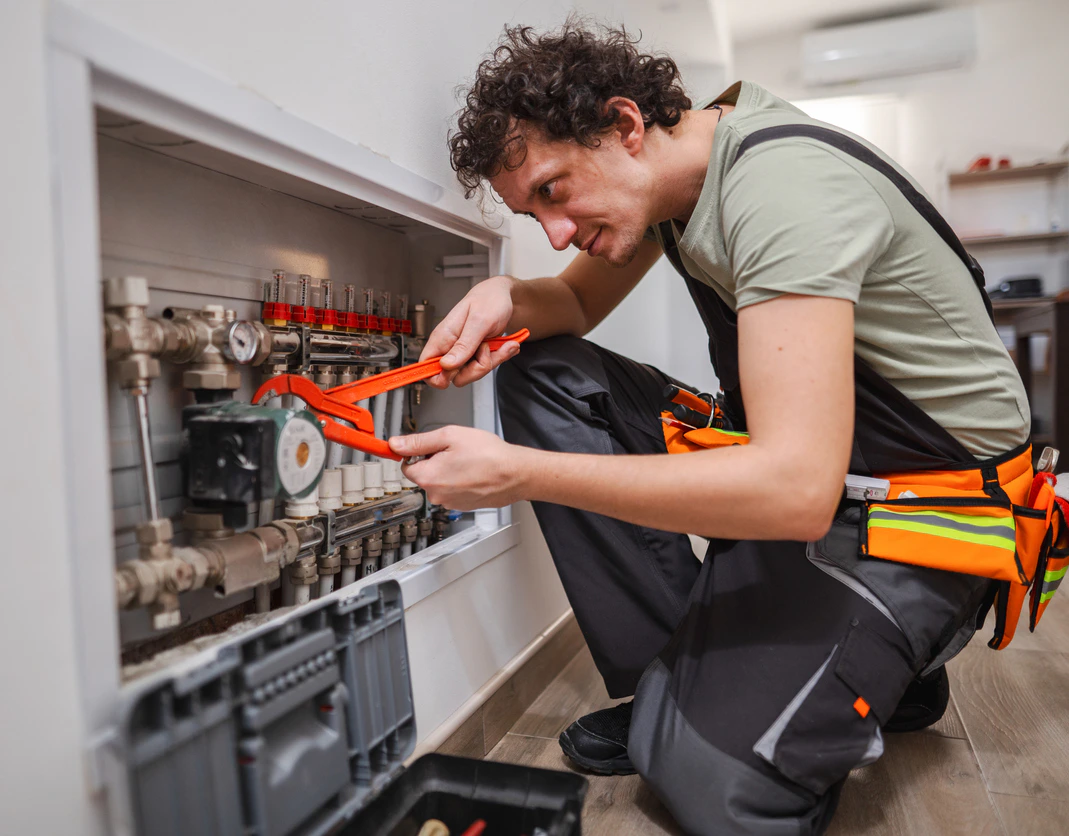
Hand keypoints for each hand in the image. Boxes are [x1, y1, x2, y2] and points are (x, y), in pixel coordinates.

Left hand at [389, 427, 532, 509]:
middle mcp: (436, 494)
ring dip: (447, 471)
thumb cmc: (489, 455)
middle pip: (423, 474)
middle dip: (434, 461)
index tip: (428, 446)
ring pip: (438, 482)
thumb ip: (419, 441)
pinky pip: (452, 490)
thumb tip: (396, 444)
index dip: (417, 452)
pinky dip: (458, 481)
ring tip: (467, 461)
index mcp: (428, 477)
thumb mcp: (450, 436)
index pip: (406, 465)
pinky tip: (473, 471)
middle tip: (455, 450)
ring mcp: (449, 503)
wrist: (515, 474)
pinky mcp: (462, 506)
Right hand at [421, 276, 519, 388]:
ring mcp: (464, 353)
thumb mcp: (479, 322)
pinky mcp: (476, 355)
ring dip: (492, 360)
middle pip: (455, 377)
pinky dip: (499, 357)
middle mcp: (451, 347)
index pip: (425, 365)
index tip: (455, 372)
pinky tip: (504, 345)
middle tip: (485, 348)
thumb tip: (445, 365)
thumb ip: (463, 345)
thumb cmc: (489, 301)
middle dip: (476, 368)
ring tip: (497, 342)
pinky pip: (485, 367)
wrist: (504, 297)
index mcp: (443, 337)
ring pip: (473, 373)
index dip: (436, 376)